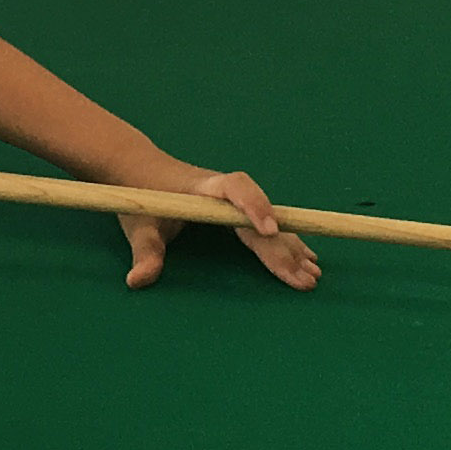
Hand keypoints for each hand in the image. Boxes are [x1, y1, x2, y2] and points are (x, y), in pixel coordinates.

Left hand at [120, 162, 319, 291]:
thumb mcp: (137, 226)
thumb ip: (143, 252)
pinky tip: (307, 258)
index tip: (270, 230)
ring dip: (292, 248)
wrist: (140, 169)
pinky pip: (267, 226)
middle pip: (262, 216)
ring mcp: (234, 201)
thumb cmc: (139, 195)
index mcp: (204, 189)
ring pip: (270, 222)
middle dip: (283, 248)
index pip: (235, 189)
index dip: (254, 206)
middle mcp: (226, 193)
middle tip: (303, 278)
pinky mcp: (236, 210)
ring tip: (313, 274)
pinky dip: (286, 243)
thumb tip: (137, 280)